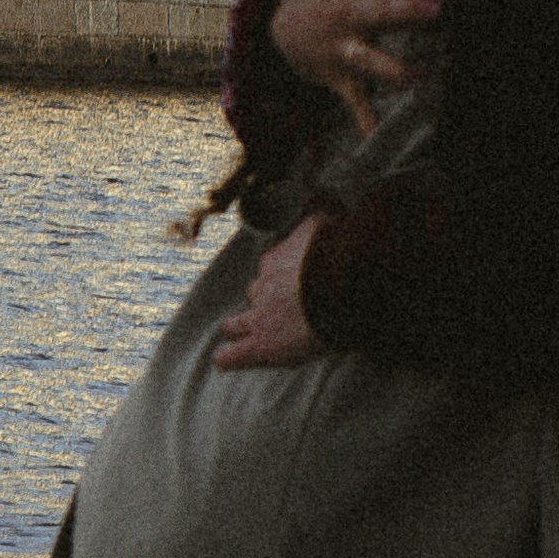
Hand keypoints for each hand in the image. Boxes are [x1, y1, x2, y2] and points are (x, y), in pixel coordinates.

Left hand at [213, 216, 327, 369]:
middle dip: (262, 299)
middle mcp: (264, 286)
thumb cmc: (334, 255)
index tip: (293, 277)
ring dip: (238, 327)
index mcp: (276, 260)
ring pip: (238, 323)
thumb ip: (318, 211)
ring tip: (236, 332)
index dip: (280, 273)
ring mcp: (259, 317)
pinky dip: (229, 357)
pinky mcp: (261, 346)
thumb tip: (321, 197)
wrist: (334, 286)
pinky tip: (223, 360)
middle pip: (255, 292)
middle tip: (276, 308)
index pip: (271, 265)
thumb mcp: (324, 223)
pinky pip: (235, 355)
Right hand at [270, 0, 439, 136]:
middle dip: (406, 12)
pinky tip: (376, 137)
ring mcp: (343, 47)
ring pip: (369, 59)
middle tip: (438, 9)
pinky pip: (354, 100)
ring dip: (391, 70)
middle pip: (381, 12)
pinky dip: (365, 119)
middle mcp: (350, 14)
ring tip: (415, 78)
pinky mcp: (341, 77)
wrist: (278, 24)